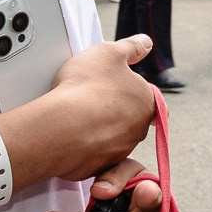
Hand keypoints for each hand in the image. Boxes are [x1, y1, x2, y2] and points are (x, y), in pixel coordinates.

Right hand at [0, 36, 157, 182]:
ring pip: (112, 139)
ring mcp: (118, 152)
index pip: (151, 102)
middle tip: (93, 100)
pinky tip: (71, 135)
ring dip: (99, 130)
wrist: (60, 126)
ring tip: (77, 116)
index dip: (136, 95)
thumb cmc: (86, 87)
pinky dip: (84, 147)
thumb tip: (146, 43)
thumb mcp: (109, 52)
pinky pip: (93, 156)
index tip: (120, 91)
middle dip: (115, 112)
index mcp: (146, 104)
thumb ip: (131, 47)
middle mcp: (138, 131)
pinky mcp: (97, 168)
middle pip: (130, 120)